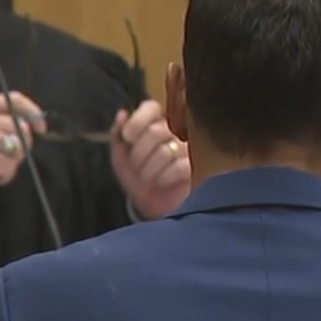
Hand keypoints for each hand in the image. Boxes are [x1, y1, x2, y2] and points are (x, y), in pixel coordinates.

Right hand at [0, 92, 46, 208]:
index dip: (33, 112)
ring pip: (18, 147)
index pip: (13, 99)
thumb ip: (4, 124)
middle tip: (5, 157)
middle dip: (21, 147)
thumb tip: (36, 126)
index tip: (41, 128)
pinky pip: (9, 163)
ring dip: (11, 162)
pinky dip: (5, 174)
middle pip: (22, 127)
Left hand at [109, 100, 190, 219]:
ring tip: (149, 179)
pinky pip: (179, 166)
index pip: (151, 107)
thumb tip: (122, 114)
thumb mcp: (123, 161)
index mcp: (156, 127)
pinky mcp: (201, 168)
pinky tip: (164, 183)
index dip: (139, 120)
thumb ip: (119, 136)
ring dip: (149, 169)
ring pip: (165, 150)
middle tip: (137, 168)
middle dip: (139, 153)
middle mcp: (177, 134)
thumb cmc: (142, 184)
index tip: (128, 136)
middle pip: (156, 131)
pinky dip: (165, 178)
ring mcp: (191, 150)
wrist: (157, 213)